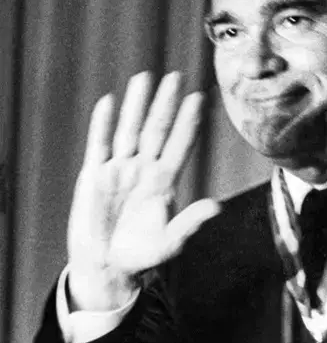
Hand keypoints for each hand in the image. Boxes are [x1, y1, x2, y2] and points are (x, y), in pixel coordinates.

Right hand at [68, 71, 217, 309]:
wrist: (106, 266)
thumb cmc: (140, 257)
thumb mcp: (168, 243)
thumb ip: (190, 223)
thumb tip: (216, 207)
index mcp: (163, 184)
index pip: (180, 146)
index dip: (189, 123)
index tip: (200, 99)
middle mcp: (143, 171)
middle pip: (157, 130)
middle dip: (166, 104)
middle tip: (177, 77)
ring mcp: (119, 170)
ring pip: (129, 129)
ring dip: (136, 105)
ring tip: (145, 78)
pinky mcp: (94, 175)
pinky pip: (99, 144)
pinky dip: (103, 124)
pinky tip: (109, 103)